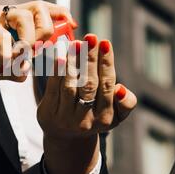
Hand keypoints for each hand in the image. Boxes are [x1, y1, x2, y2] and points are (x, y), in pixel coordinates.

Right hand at [0, 0, 76, 78]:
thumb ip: (10, 69)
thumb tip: (25, 76)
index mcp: (12, 19)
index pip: (42, 8)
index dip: (59, 14)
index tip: (72, 24)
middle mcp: (4, 12)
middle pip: (38, 8)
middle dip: (45, 30)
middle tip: (37, 49)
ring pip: (22, 17)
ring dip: (28, 40)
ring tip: (20, 56)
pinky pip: (0, 33)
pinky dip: (7, 47)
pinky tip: (7, 59)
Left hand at [37, 35, 136, 173]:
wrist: (66, 136)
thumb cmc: (94, 116)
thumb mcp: (116, 115)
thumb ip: (126, 103)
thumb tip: (120, 88)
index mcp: (105, 119)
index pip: (107, 86)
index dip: (106, 63)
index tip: (105, 42)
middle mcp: (86, 121)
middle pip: (89, 85)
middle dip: (90, 59)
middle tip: (91, 37)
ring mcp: (65, 119)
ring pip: (70, 86)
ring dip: (74, 62)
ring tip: (76, 43)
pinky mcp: (48, 114)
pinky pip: (53, 88)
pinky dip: (57, 71)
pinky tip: (61, 55)